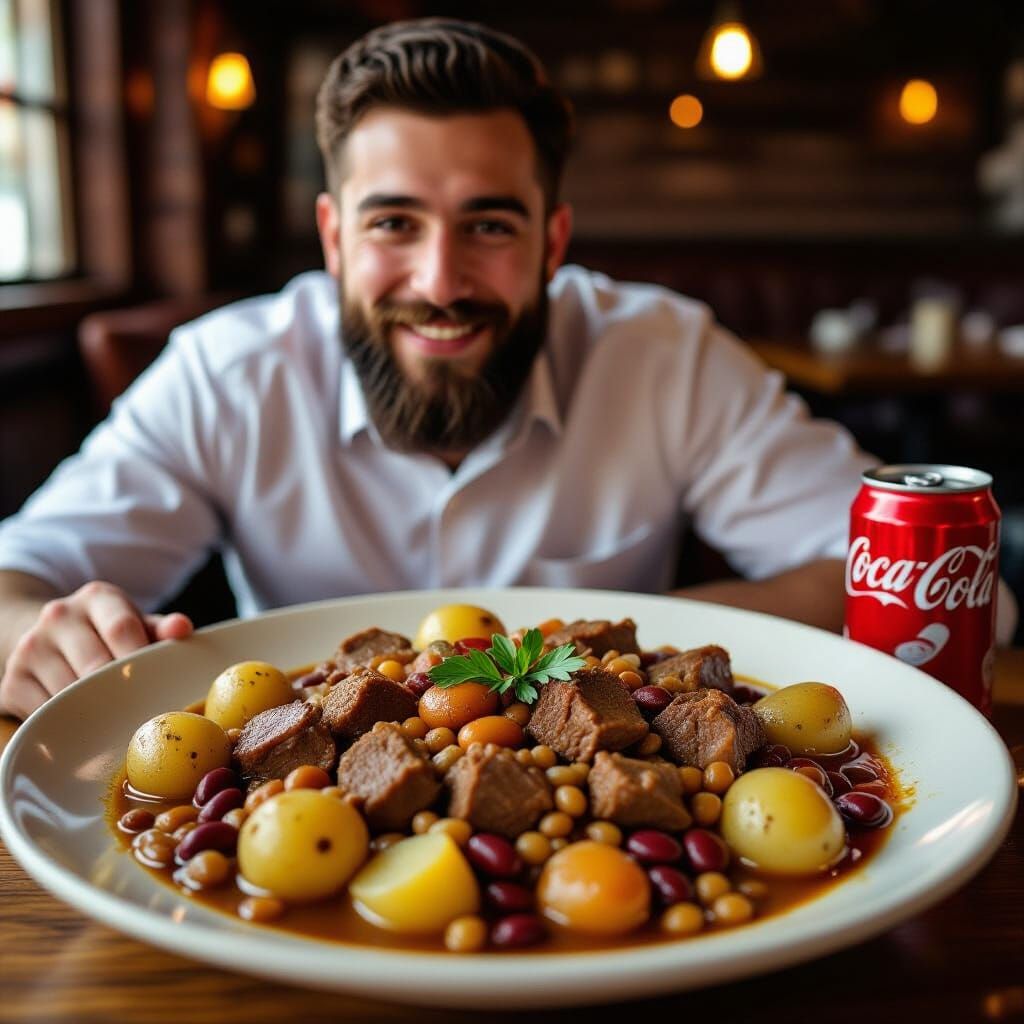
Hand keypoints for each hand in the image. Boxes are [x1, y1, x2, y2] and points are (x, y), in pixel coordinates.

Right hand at [0, 581, 192, 719]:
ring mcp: (31, 648)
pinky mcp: (12, 682)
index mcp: (97, 598)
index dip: (139, 658)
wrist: (49, 636)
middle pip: (95, 664)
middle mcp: (59, 616)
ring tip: (115, 718)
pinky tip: (83, 721)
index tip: (155, 683)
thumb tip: (182, 628)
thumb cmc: (107, 633)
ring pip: (69, 692)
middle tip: (141, 711)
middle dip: (120, 690)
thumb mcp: (136, 623)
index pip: (120, 628)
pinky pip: (45, 712)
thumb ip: (162, 629)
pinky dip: (66, 722)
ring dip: (95, 710)